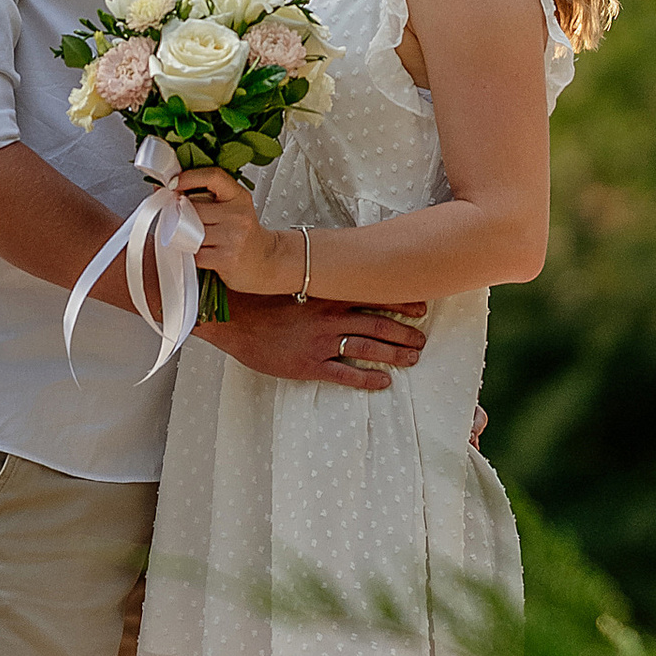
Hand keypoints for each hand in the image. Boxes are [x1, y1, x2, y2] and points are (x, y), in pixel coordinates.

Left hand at [174, 166, 286, 292]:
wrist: (266, 261)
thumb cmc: (245, 233)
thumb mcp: (234, 207)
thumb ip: (208, 196)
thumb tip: (169, 187)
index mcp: (239, 197)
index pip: (214, 177)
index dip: (190, 177)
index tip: (173, 182)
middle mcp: (238, 215)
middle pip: (194, 207)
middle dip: (180, 212)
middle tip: (176, 216)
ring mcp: (233, 237)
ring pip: (191, 231)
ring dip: (183, 235)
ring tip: (188, 236)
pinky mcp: (225, 258)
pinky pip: (194, 253)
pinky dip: (190, 253)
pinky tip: (197, 251)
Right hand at [206, 293, 427, 392]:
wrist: (233, 317)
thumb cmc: (260, 298)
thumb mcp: (292, 281)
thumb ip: (318, 281)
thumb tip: (339, 274)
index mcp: (327, 295)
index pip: (373, 296)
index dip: (400, 302)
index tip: (420, 306)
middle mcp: (329, 317)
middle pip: (378, 323)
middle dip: (404, 332)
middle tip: (422, 338)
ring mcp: (321, 342)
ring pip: (368, 347)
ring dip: (395, 353)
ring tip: (413, 357)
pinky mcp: (309, 364)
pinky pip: (345, 373)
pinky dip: (368, 378)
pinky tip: (384, 381)